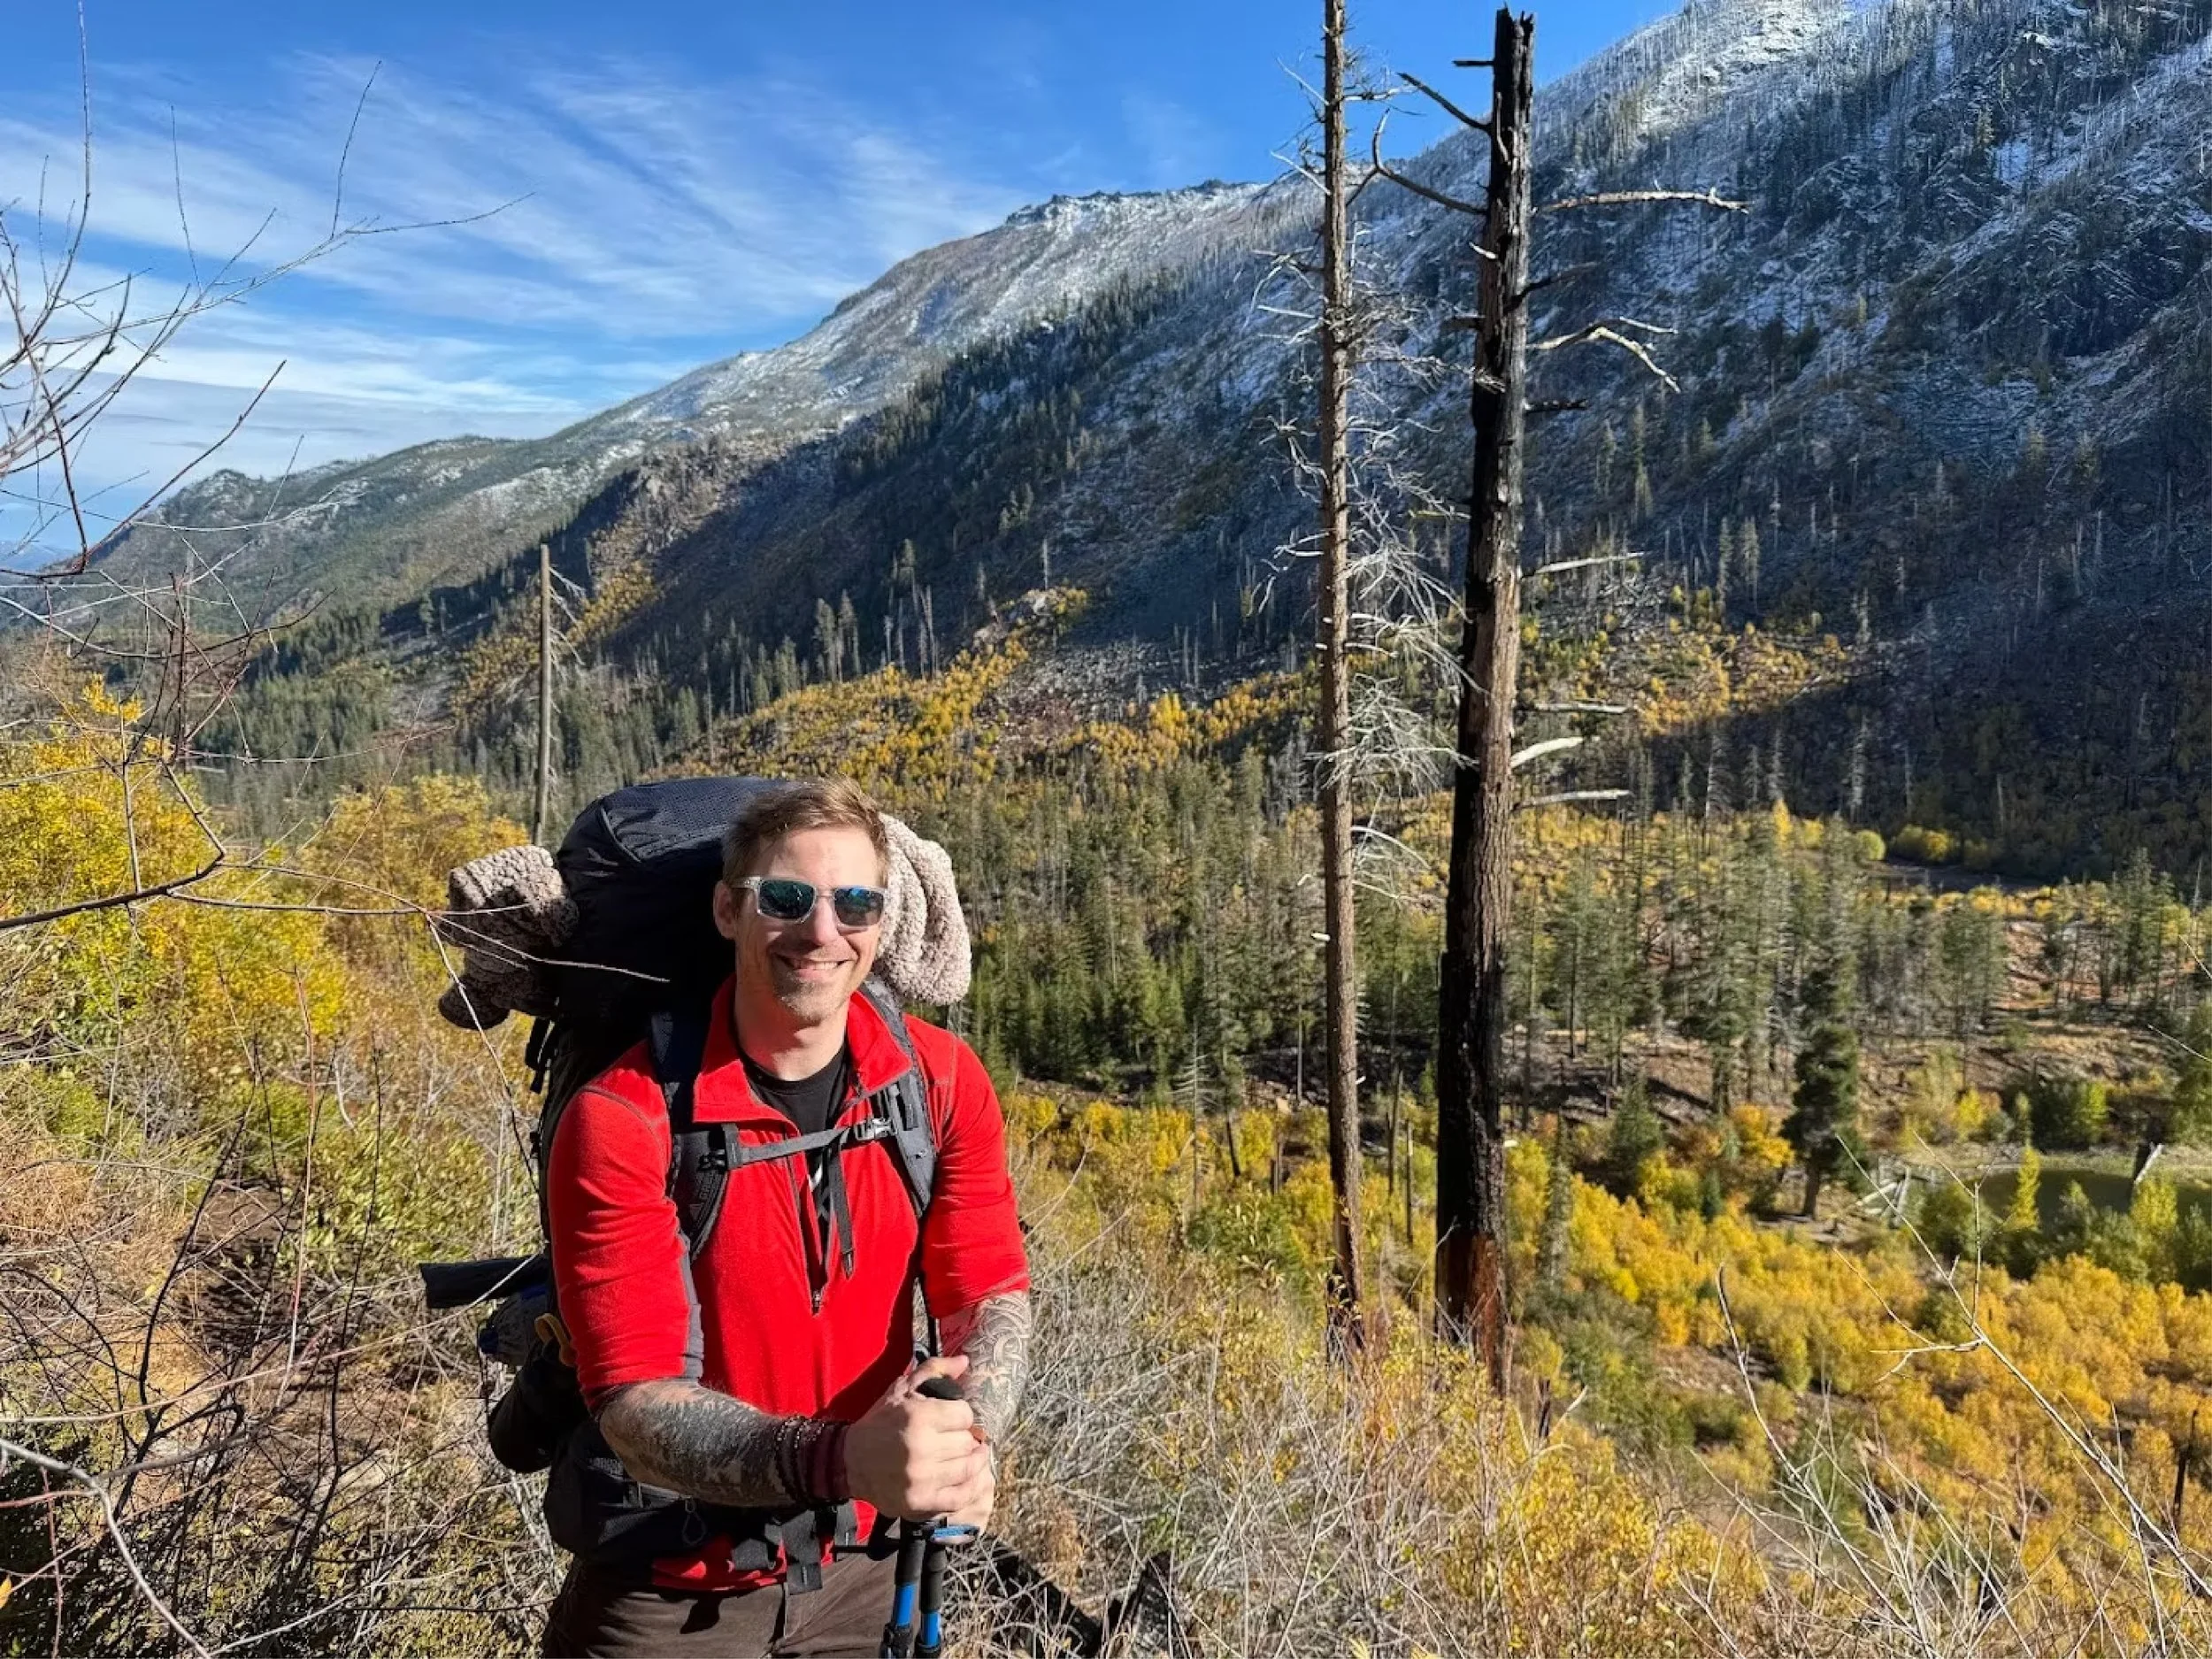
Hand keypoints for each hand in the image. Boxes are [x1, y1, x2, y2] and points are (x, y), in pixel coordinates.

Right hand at [843, 1355, 992, 1522]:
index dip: (961, 1415)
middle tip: (957, 1439)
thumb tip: (965, 1360)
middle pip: (968, 1442)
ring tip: (966, 1456)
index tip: (953, 1419)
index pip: (965, 1415)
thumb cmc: (881, 1422)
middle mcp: (921, 1448)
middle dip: (965, 1438)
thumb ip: (934, 1370)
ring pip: (968, 1468)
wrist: (850, 1462)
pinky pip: (960, 1496)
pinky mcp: (920, 1502)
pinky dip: (969, 1488)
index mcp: (918, 1417)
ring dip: (971, 1462)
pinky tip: (965, 1478)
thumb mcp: (902, 1389)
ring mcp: (921, 1479)